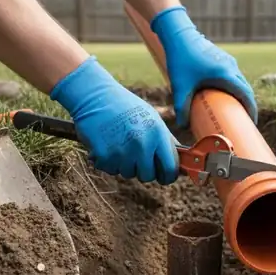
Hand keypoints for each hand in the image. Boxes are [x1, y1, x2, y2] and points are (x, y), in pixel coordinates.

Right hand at [50, 56, 178, 184]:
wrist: (94, 97)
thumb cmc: (126, 107)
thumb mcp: (152, 118)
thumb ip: (166, 140)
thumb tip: (181, 162)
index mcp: (157, 133)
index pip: (170, 168)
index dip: (168, 176)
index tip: (164, 177)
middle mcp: (142, 143)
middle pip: (148, 176)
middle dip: (143, 170)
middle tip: (136, 157)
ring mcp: (123, 151)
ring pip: (128, 174)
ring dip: (124, 164)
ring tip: (119, 144)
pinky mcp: (105, 156)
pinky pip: (111, 170)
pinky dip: (108, 162)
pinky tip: (107, 145)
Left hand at [151, 6, 256, 128]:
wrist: (178, 34)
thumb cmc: (180, 59)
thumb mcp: (180, 86)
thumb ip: (181, 108)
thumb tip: (183, 126)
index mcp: (225, 74)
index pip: (245, 95)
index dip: (251, 110)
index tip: (252, 123)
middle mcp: (231, 67)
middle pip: (246, 89)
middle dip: (248, 105)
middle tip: (244, 122)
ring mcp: (228, 61)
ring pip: (241, 82)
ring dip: (242, 96)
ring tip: (236, 110)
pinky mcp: (223, 59)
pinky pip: (235, 76)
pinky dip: (236, 87)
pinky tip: (227, 96)